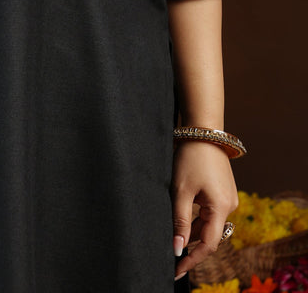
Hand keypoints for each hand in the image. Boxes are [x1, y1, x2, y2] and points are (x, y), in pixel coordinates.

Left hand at [171, 140, 238, 279]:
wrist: (203, 130)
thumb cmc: (190, 158)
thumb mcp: (181, 190)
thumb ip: (179, 220)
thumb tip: (177, 248)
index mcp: (221, 207)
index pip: (207, 244)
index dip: (192, 259)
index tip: (176, 270)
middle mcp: (229, 206)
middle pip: (209, 236)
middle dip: (191, 248)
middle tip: (172, 259)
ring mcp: (227, 198)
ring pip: (209, 224)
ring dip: (192, 233)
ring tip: (173, 241)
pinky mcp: (223, 191)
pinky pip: (210, 213)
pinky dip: (197, 219)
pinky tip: (182, 223)